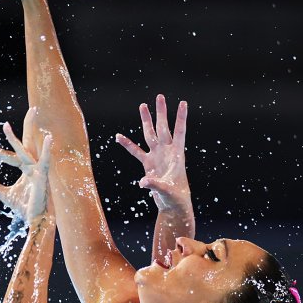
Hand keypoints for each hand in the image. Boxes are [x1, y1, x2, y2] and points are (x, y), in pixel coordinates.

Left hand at [0, 111, 51, 220]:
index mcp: (24, 167)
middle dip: (11, 134)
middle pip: (19, 146)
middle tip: (3, 122)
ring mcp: (37, 170)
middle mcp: (31, 165)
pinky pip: (45, 161)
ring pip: (24, 151)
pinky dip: (47, 150)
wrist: (37, 220)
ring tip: (5, 126)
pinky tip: (49, 137)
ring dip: (13, 139)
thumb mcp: (6, 195)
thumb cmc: (26, 207)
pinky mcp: (43, 176)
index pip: (6, 155)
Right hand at [115, 94, 192, 211]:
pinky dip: (127, 145)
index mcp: (177, 155)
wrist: (172, 206)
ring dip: (146, 121)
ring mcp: (157, 156)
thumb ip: (155, 185)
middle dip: (161, 113)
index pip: (179, 132)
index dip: (181, 117)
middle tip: (160, 96)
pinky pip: (136, 151)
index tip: (183, 102)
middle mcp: (167, 152)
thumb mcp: (167, 191)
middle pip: (163, 128)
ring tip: (143, 105)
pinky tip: (119, 136)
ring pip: (150, 134)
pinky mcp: (149, 164)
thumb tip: (143, 182)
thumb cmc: (175, 198)